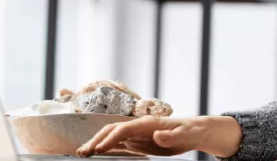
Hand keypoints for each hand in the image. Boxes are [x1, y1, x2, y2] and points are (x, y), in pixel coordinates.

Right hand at [75, 116, 202, 156]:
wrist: (194, 131)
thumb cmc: (190, 132)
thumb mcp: (184, 135)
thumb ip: (170, 136)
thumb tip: (157, 135)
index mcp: (147, 123)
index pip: (124, 129)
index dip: (111, 138)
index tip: (99, 149)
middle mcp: (138, 126)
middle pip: (112, 130)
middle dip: (96, 140)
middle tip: (82, 152)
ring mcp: (136, 133)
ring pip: (111, 136)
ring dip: (96, 143)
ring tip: (83, 153)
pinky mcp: (137, 140)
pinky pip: (118, 143)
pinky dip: (105, 147)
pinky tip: (96, 153)